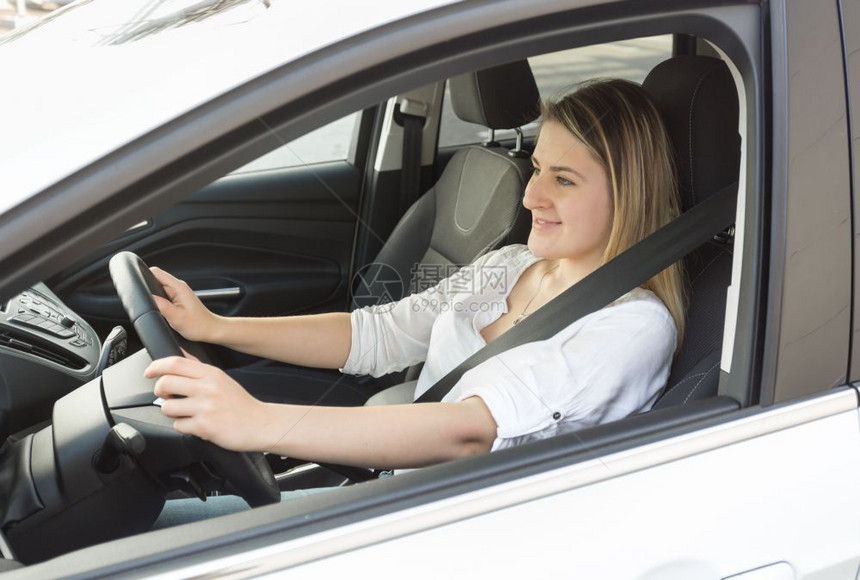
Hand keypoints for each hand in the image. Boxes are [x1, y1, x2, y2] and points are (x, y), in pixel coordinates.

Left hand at [145, 356, 272, 451]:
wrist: (260, 424)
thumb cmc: (241, 404)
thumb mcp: (222, 379)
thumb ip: (199, 368)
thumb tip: (180, 353)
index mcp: (211, 374)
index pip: (175, 363)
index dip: (156, 366)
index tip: (149, 372)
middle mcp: (207, 388)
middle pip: (165, 383)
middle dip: (160, 392)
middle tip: (167, 396)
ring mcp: (205, 407)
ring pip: (167, 407)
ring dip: (172, 412)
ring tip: (186, 413)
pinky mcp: (204, 426)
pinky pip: (178, 426)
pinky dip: (184, 427)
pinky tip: (196, 425)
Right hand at [149, 267, 220, 342]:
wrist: (210, 330)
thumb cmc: (198, 325)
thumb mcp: (176, 317)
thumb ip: (161, 306)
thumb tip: (147, 297)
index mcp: (178, 287)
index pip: (156, 272)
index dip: (144, 276)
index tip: (137, 285)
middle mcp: (178, 287)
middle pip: (155, 279)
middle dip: (148, 289)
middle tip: (148, 303)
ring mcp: (178, 292)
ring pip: (158, 288)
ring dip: (154, 296)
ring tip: (157, 308)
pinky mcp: (177, 299)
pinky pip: (163, 295)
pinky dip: (159, 301)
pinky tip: (161, 310)